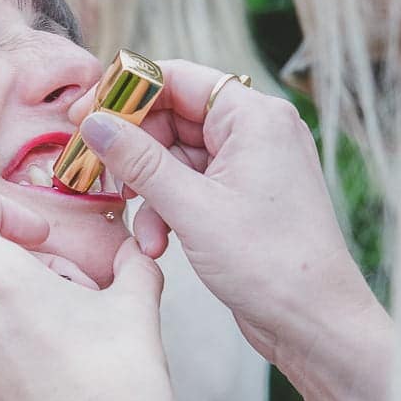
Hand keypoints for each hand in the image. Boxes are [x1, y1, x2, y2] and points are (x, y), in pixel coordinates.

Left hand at [0, 193, 193, 400]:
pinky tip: (55, 391)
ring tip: (70, 351)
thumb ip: (130, 265)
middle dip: (26, 277)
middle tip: (79, 302)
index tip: (36, 240)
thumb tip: (136, 254)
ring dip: (17, 325)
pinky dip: (10, 370)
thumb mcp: (137, 305)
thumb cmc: (126, 385)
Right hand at [66, 59, 368, 362]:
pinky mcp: (245, 199)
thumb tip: (95, 123)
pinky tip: (160, 244)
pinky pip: (194, 187)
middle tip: (102, 178)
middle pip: (174, 118)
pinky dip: (171, 210)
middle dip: (137, 155)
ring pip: (179, 158)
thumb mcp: (192, 208)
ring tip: (145, 232)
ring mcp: (253, 166)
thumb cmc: (271, 264)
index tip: (85, 117)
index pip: (177, 79)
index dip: (125, 94)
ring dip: (152, 193)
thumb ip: (138, 161)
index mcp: (255, 117)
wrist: (315, 322)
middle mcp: (258, 132)